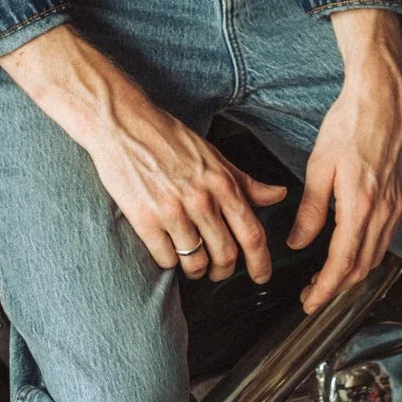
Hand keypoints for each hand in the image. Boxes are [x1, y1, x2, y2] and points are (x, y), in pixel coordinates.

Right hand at [0, 24, 285, 282]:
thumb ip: (245, 181)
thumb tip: (279, 195)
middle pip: (226, 254)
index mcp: (222, 183)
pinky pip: (166, 259)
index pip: (252, 234)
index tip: (261, 276)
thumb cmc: (168, 137)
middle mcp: (201, 200)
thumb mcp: (213, 154)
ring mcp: (172, 211)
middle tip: (219, 272)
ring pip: (196, 262)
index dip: (261, 262)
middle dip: (224, 271)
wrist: (122, 124)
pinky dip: (170, 261)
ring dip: (197, 270)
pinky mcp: (144, 220)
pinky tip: (168, 251)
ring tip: (192, 265)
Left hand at [287, 11, 401, 314]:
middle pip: (362, 267)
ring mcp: (397, 205)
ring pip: (376, 256)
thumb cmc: (349, 123)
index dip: (325, 290)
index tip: (310, 303)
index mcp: (360, 205)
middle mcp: (384, 211)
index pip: (342, 263)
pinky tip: (350, 250)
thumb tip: (298, 242)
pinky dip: (367, 253)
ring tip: (327, 278)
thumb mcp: (320, 166)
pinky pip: (386, 238)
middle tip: (312, 294)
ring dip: (352, 273)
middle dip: (337, 288)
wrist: (382, 99)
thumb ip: (311, 210)